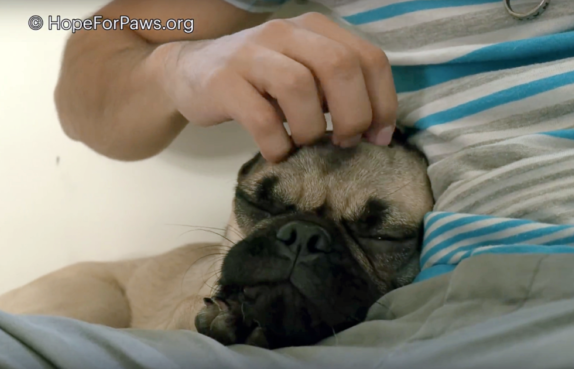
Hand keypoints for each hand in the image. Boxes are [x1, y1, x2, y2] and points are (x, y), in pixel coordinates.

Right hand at [156, 12, 396, 162]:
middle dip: (354, 115)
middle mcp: (286, 32)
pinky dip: (278, 145)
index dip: (383, 102)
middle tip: (345, 142)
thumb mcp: (303, 73)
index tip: (378, 137)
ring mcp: (251, 54)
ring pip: (300, 87)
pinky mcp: (224, 82)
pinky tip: (278, 153)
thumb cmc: (260, 81)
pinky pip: (262, 119)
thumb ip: (337, 89)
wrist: (190, 73)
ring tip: (306, 144)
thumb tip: (376, 130)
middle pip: (340, 67)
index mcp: (315, 29)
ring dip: (312, 129)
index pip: (369, 58)